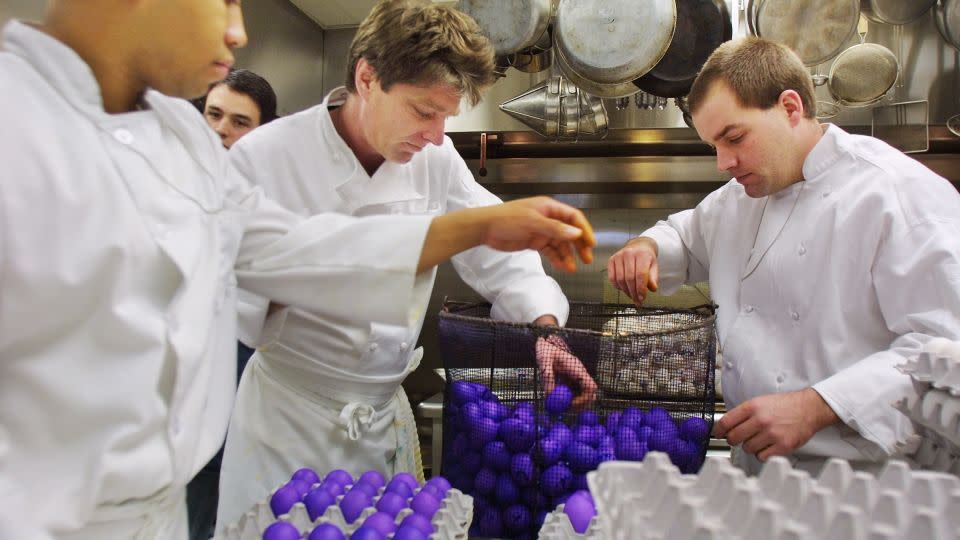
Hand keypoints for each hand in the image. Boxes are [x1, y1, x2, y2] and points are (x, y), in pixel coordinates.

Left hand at [418, 196, 594, 273]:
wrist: (485, 228)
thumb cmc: (506, 219)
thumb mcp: (532, 222)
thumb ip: (555, 229)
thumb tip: (576, 233)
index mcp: (549, 208)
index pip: (573, 218)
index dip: (584, 229)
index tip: (591, 243)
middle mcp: (548, 218)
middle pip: (569, 232)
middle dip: (579, 245)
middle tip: (587, 259)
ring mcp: (541, 231)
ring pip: (560, 244)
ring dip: (568, 255)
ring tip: (572, 268)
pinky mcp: (534, 242)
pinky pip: (550, 251)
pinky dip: (557, 258)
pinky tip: (562, 266)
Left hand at [535, 334, 597, 409]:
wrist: (546, 345)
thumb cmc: (546, 351)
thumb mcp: (544, 361)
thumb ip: (547, 377)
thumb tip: (550, 395)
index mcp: (577, 368)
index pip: (591, 387)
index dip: (584, 399)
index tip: (570, 405)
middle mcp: (580, 375)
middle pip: (591, 395)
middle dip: (581, 405)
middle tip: (565, 409)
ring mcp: (577, 379)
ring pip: (584, 397)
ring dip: (575, 404)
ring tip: (559, 405)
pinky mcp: (572, 382)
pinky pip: (575, 395)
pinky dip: (569, 401)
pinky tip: (557, 399)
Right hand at [607, 237, 658, 304]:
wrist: (638, 246)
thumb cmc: (646, 258)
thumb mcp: (654, 266)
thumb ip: (653, 278)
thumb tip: (653, 288)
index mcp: (642, 254)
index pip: (640, 274)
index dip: (641, 288)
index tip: (642, 298)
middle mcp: (629, 253)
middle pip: (629, 278)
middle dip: (633, 292)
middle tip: (637, 300)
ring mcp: (618, 256)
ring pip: (620, 279)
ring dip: (626, 291)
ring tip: (632, 295)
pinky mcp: (611, 260)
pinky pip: (612, 278)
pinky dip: (617, 286)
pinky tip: (623, 288)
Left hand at [713, 388, 839, 461]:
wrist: (809, 408)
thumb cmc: (785, 405)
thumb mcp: (760, 402)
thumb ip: (744, 413)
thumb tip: (726, 425)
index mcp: (752, 407)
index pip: (726, 422)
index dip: (718, 431)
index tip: (718, 434)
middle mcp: (760, 420)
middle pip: (734, 438)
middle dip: (733, 440)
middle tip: (738, 439)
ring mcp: (772, 433)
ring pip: (747, 449)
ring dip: (750, 447)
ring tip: (759, 440)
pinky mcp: (782, 446)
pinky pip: (762, 456)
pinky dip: (762, 454)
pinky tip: (767, 446)